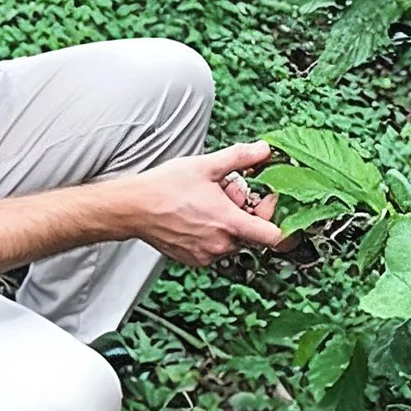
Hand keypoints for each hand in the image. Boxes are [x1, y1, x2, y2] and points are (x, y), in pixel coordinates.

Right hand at [126, 141, 282, 266]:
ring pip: (233, 240)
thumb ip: (240, 157)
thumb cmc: (164, 188)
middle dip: (246, 211)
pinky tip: (198, 215)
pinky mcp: (194, 259)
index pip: (273, 236)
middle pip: (252, 233)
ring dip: (229, 222)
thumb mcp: (207, 165)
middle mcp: (220, 245)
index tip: (268, 199)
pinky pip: (215, 247)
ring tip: (208, 202)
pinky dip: (214, 232)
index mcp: (229, 223)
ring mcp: (206, 255)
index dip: (276, 216)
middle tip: (227, 192)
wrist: (134, 207)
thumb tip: (263, 150)